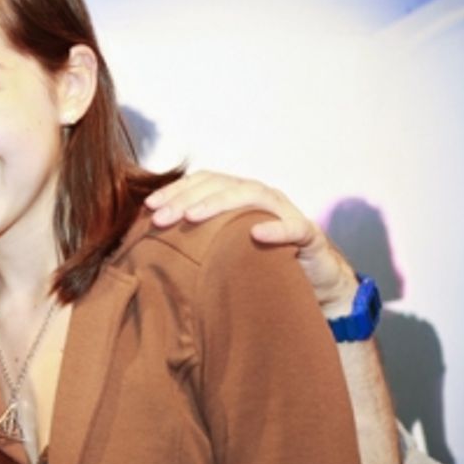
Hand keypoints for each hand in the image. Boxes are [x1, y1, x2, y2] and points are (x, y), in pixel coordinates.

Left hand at [147, 171, 357, 313]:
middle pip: (221, 186)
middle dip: (186, 199)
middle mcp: (260, 198)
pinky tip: (256, 234)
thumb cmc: (260, 263)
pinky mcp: (308, 234)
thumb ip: (197, 241)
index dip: (176, 190)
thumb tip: (151, 244)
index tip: (149, 207)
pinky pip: (294, 228)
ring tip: (193, 218)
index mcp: (238, 197)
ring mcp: (285, 212)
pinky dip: (276, 229)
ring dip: (219, 205)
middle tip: (160, 218)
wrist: (314, 281)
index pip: (203, 182)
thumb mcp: (224, 250)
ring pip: (253, 196)